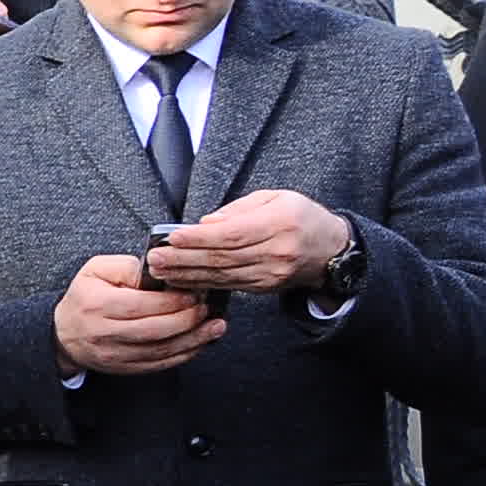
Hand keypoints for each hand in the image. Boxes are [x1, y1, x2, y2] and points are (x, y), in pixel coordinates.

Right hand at [54, 249, 227, 375]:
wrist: (64, 333)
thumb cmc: (85, 297)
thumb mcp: (97, 270)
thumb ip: (129, 267)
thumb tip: (162, 273)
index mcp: (97, 304)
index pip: (142, 305)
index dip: (173, 300)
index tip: (194, 292)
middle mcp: (103, 332)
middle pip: (155, 330)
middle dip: (188, 319)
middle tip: (206, 308)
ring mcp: (114, 354)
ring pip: (161, 350)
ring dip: (194, 339)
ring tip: (215, 326)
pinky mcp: (124, 368)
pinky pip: (159, 364)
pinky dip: (184, 354)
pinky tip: (199, 342)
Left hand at [143, 189, 351, 297]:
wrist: (330, 249)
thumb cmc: (299, 216)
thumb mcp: (275, 198)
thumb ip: (238, 210)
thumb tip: (205, 225)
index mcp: (280, 223)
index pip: (233, 234)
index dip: (200, 238)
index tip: (173, 236)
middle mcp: (276, 252)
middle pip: (222, 257)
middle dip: (184, 258)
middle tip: (154, 257)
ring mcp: (270, 273)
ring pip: (222, 275)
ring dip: (186, 274)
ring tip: (159, 270)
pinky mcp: (264, 287)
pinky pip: (227, 286)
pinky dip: (200, 283)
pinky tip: (179, 280)